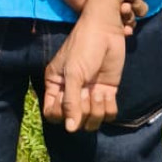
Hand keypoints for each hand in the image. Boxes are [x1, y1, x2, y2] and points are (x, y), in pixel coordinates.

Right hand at [42, 9, 125, 131]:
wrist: (106, 31)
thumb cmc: (84, 47)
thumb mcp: (74, 73)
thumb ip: (71, 102)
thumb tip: (70, 130)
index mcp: (56, 85)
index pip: (52, 114)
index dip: (61, 116)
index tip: (70, 103)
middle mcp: (71, 92)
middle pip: (74, 121)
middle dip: (82, 110)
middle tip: (87, 92)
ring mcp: (89, 94)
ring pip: (92, 121)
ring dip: (97, 110)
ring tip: (98, 92)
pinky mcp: (106, 92)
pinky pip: (108, 115)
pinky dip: (109, 108)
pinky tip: (107, 92)